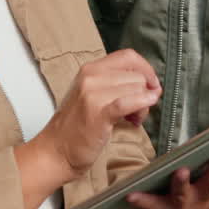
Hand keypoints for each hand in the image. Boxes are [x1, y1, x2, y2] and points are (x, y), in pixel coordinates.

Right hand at [35, 48, 161, 180]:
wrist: (56, 151)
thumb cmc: (76, 127)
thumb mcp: (93, 96)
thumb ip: (117, 86)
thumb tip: (151, 86)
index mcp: (90, 69)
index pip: (128, 56)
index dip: (146, 69)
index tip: (152, 85)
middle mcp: (91, 76)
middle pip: (136, 75)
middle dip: (145, 93)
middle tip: (137, 113)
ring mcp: (93, 93)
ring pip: (137, 88)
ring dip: (142, 106)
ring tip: (131, 120)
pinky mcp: (98, 112)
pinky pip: (129, 101)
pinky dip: (142, 105)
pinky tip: (139, 115)